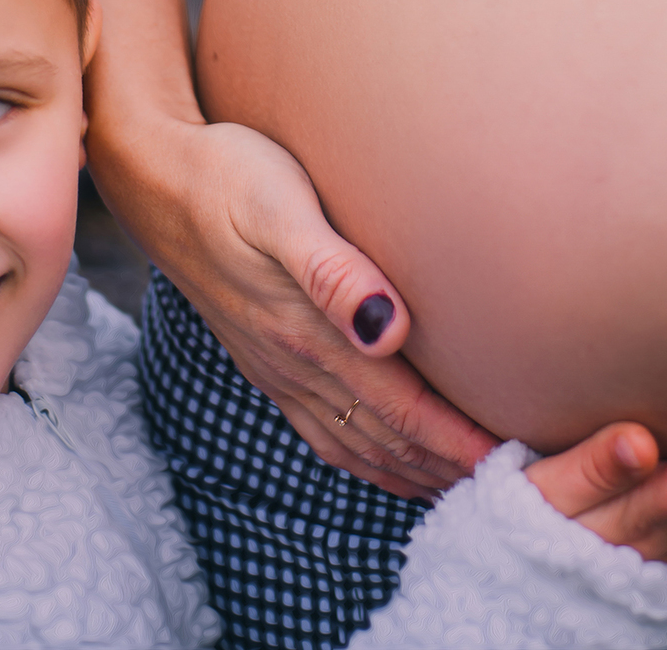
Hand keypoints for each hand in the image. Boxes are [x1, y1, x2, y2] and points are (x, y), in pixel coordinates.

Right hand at [98, 117, 497, 500]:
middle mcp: (292, 363)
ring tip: (462, 488)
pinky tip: (384, 458)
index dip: (456, 442)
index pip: (400, 408)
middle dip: (446, 469)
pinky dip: (365, 457)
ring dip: (409, 471)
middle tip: (512, 488)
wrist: (155, 176)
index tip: (509, 466)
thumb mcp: (281, 209)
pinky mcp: (263, 356)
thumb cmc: (230, 178)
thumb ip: (333, 272)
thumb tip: (389, 329)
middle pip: (384, 438)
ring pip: (354, 444)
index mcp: (306, 333)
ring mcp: (275, 366)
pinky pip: (321, 430)